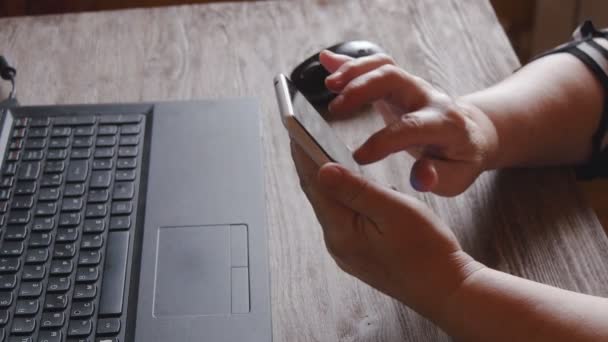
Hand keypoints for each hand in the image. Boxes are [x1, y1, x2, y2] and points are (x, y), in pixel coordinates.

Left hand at [290, 142, 482, 317]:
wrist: (447, 290)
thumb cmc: (427, 251)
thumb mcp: (394, 211)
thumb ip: (356, 190)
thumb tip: (323, 170)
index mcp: (341, 232)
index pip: (314, 184)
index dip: (303, 153)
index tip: (294, 128)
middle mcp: (337, 243)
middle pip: (319, 195)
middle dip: (311, 164)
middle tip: (304, 133)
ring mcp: (347, 250)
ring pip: (331, 206)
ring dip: (328, 179)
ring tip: (322, 150)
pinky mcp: (359, 251)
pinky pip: (344, 216)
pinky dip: (343, 195)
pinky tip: (348, 183)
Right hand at [319, 50, 498, 195]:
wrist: (469, 134)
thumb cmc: (458, 159)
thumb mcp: (455, 177)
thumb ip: (438, 178)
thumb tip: (421, 178)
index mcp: (444, 123)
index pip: (411, 126)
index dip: (384, 140)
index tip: (358, 157)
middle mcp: (427, 97)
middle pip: (394, 79)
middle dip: (362, 89)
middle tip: (334, 109)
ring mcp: (411, 86)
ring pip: (383, 66)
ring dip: (353, 71)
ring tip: (328, 84)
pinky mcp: (397, 84)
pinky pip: (374, 65)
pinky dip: (349, 62)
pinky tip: (326, 60)